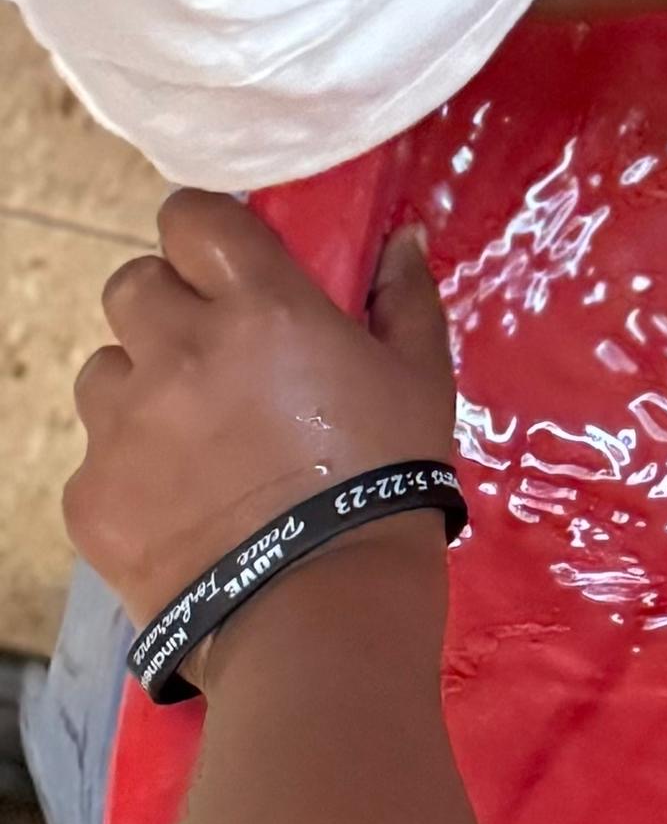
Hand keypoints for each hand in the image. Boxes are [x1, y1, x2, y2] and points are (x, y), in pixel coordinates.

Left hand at [69, 199, 457, 632]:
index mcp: (258, 307)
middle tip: (209, 348)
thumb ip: (403, 295)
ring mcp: (122, 426)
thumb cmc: (386, 476)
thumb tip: (400, 238)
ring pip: (103, 371)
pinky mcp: (90, 496)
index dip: (203, 232)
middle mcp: (176, 350)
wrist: (320, 607)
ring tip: (189, 433)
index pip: (191, 217)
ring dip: (139, 384)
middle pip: (130, 284)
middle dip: (166, 305)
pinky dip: (130, 468)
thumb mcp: (420, 376)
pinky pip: (96, 456)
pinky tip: (180, 503)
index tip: (223, 260)